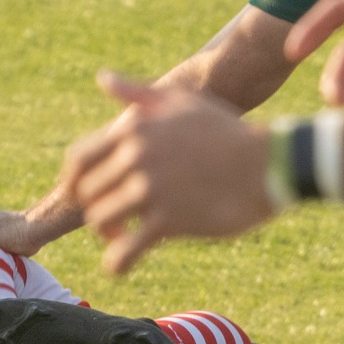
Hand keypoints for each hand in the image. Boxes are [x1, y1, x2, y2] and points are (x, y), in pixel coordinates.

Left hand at [59, 73, 274, 274]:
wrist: (270, 163)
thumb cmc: (226, 131)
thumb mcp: (181, 100)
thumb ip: (136, 94)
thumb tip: (102, 78)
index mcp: (133, 130)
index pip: (79, 159)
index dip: (72, 181)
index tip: (81, 194)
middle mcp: (135, 157)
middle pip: (87, 192)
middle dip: (94, 207)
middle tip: (113, 219)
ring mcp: (151, 189)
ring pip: (100, 220)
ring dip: (107, 233)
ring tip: (122, 237)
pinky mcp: (169, 221)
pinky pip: (125, 250)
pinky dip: (116, 263)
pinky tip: (120, 266)